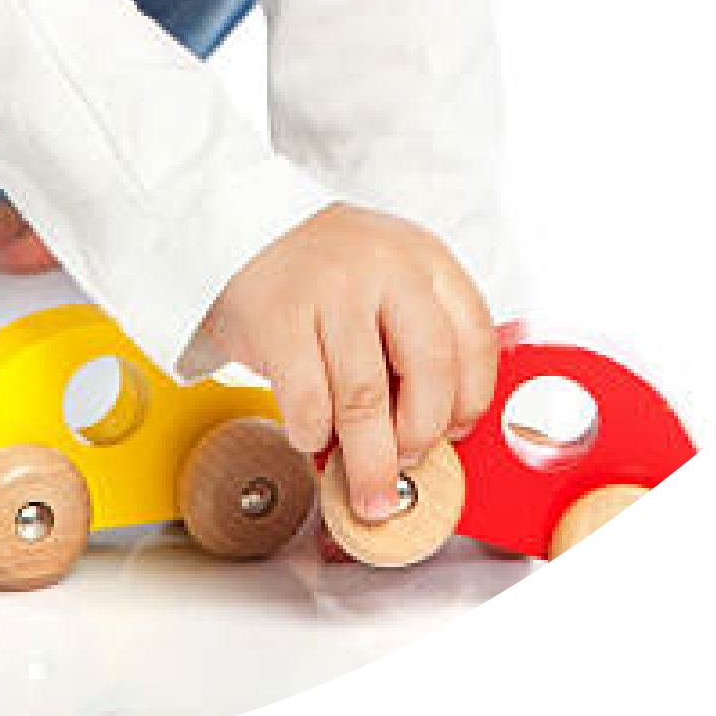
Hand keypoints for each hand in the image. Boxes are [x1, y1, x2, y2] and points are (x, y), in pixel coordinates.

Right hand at [196, 203, 497, 526]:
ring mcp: (329, 287)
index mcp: (423, 256)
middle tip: (407, 464)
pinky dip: (313, 434)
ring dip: (369, 460)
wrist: (240, 230)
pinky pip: (310, 403)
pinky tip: (312, 430)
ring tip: (367, 484)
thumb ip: (421, 337)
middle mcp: (383, 264)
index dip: (470, 401)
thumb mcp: (388, 280)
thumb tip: (441, 431)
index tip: (453, 433)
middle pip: (428, 372)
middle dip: (420, 437)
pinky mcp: (279, 317)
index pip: (475, 339)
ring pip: (365, 399)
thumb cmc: (324, 268)